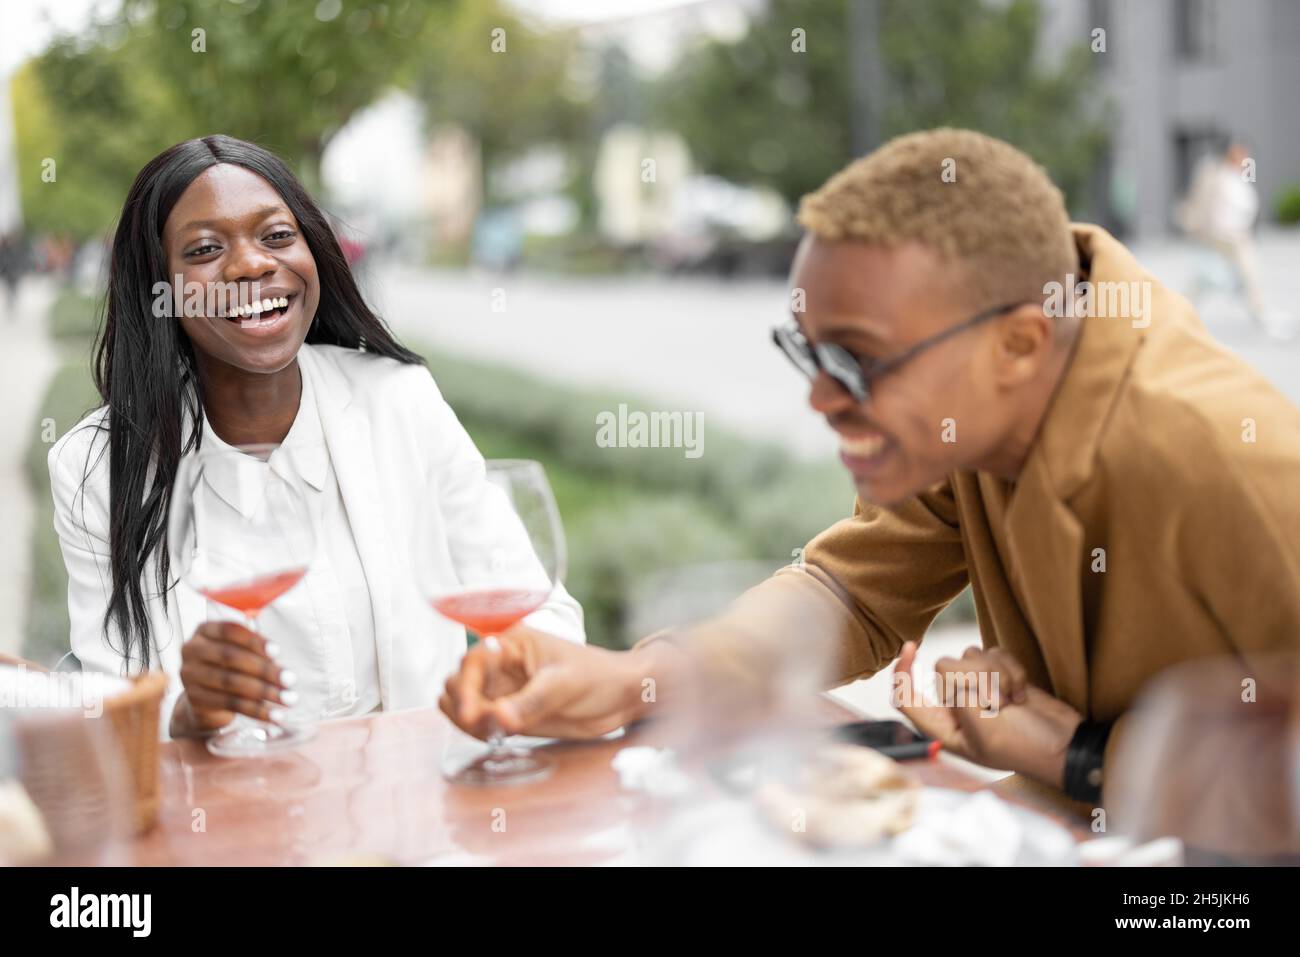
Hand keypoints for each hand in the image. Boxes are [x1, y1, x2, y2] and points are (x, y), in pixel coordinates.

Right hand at [171, 621, 297, 737]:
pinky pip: (229, 703)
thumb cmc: (230, 667)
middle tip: (290, 680)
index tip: (278, 652)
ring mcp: (189, 675)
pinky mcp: (194, 699)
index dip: (254, 641)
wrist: (206, 699)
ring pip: (231, 682)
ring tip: (287, 699)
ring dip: (264, 691)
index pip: (230, 630)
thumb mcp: (241, 651)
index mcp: (204, 630)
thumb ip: (255, 647)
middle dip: (264, 669)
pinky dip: (255, 710)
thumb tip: (276, 655)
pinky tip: (273, 715)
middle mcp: (191, 650)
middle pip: (231, 657)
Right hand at [440, 627, 672, 739]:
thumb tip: (497, 718)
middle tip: (488, 726)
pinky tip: (498, 736)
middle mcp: (501, 665)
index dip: (465, 687)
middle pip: (457, 683)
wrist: (622, 696)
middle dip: (463, 706)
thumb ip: (530, 702)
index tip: (471, 714)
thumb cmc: (597, 676)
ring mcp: (504, 690)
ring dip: (467, 721)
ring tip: (495, 731)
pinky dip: (478, 732)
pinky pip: (479, 723)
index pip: (472, 661)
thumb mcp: (564, 685)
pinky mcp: (510, 713)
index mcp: (511, 643)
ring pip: (462, 704)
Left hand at [894, 641, 1081, 788]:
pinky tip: (1023, 692)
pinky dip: (1011, 668)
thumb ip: (957, 694)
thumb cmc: (1023, 746)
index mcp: (942, 727)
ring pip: (971, 655)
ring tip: (1013, 701)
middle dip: (977, 678)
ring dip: (997, 673)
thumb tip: (946, 665)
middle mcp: (955, 706)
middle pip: (945, 666)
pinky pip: (994, 653)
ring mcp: (978, 688)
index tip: (912, 646)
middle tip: (1000, 705)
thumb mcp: (982, 728)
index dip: (902, 670)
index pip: (905, 696)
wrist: (1066, 744)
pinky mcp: (999, 676)